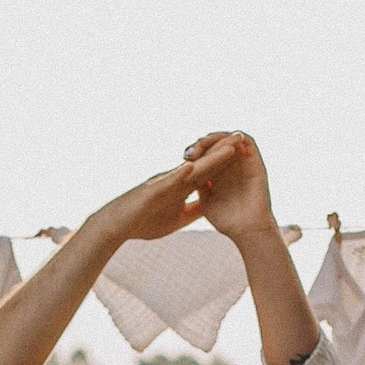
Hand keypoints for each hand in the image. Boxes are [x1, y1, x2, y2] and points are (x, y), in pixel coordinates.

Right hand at [89, 142, 244, 252]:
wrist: (118, 227)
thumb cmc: (144, 222)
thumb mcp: (178, 219)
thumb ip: (193, 210)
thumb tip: (211, 206)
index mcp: (182, 188)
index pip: (209, 174)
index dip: (227, 164)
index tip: (246, 155)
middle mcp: (175, 180)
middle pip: (204, 165)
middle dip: (223, 153)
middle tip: (243, 138)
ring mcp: (163, 183)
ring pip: (190, 169)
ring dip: (209, 158)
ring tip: (227, 147)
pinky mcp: (151, 191)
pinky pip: (167, 181)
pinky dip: (179, 174)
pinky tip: (192, 166)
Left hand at [182, 130, 279, 243]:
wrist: (249, 231)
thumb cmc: (228, 222)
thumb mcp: (206, 201)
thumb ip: (199, 185)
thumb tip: (185, 172)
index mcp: (220, 174)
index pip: (206, 154)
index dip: (194, 152)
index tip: (184, 157)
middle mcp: (232, 166)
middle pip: (216, 143)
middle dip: (201, 144)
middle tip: (191, 152)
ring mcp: (244, 163)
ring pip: (229, 138)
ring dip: (215, 138)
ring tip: (202, 144)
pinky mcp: (256, 162)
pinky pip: (246, 140)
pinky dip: (234, 136)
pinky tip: (220, 141)